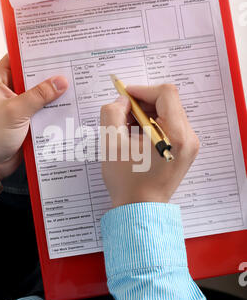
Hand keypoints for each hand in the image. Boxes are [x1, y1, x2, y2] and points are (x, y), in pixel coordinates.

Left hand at [0, 56, 68, 179]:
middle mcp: (11, 89)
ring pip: (43, 92)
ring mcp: (22, 104)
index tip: (57, 47)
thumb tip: (61, 81)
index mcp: (0, 79)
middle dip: (52, 73)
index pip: (19, 57)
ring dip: (57, 92)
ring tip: (77, 84)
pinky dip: (57, 108)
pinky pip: (46, 109)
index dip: (37, 51)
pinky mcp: (30, 118)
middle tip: (73, 66)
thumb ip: (38, 95)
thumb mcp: (15, 112)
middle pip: (35, 74)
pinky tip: (72, 104)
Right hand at [100, 84, 198, 206]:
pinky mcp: (185, 151)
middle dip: (143, 104)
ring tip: (128, 130)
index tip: (125, 96)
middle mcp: (188, 138)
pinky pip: (170, 126)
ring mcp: (189, 145)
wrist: (139, 209)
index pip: (165, 94)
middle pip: (168, 102)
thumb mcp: (111, 144)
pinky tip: (137, 138)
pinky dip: (153, 125)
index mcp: (175, 135)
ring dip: (147, 115)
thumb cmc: (127, 182)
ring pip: (169, 113)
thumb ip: (112, 113)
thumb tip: (123, 102)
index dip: (142, 90)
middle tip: (123, 114)